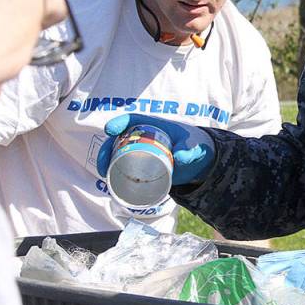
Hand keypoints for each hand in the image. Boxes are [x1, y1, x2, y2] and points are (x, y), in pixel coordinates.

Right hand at [96, 113, 214, 185]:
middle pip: (118, 140)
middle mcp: (143, 138)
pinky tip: (110, 184)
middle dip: (106, 150)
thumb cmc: (196, 146)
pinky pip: (124, 169)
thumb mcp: (194, 146)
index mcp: (154, 126)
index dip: (119, 122)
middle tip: (104, 164)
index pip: (132, 120)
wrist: (200, 161)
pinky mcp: (143, 167)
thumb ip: (189, 150)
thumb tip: (180, 158)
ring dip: (107, 163)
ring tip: (104, 175)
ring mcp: (141, 153)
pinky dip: (115, 175)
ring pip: (117, 155)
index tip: (110, 130)